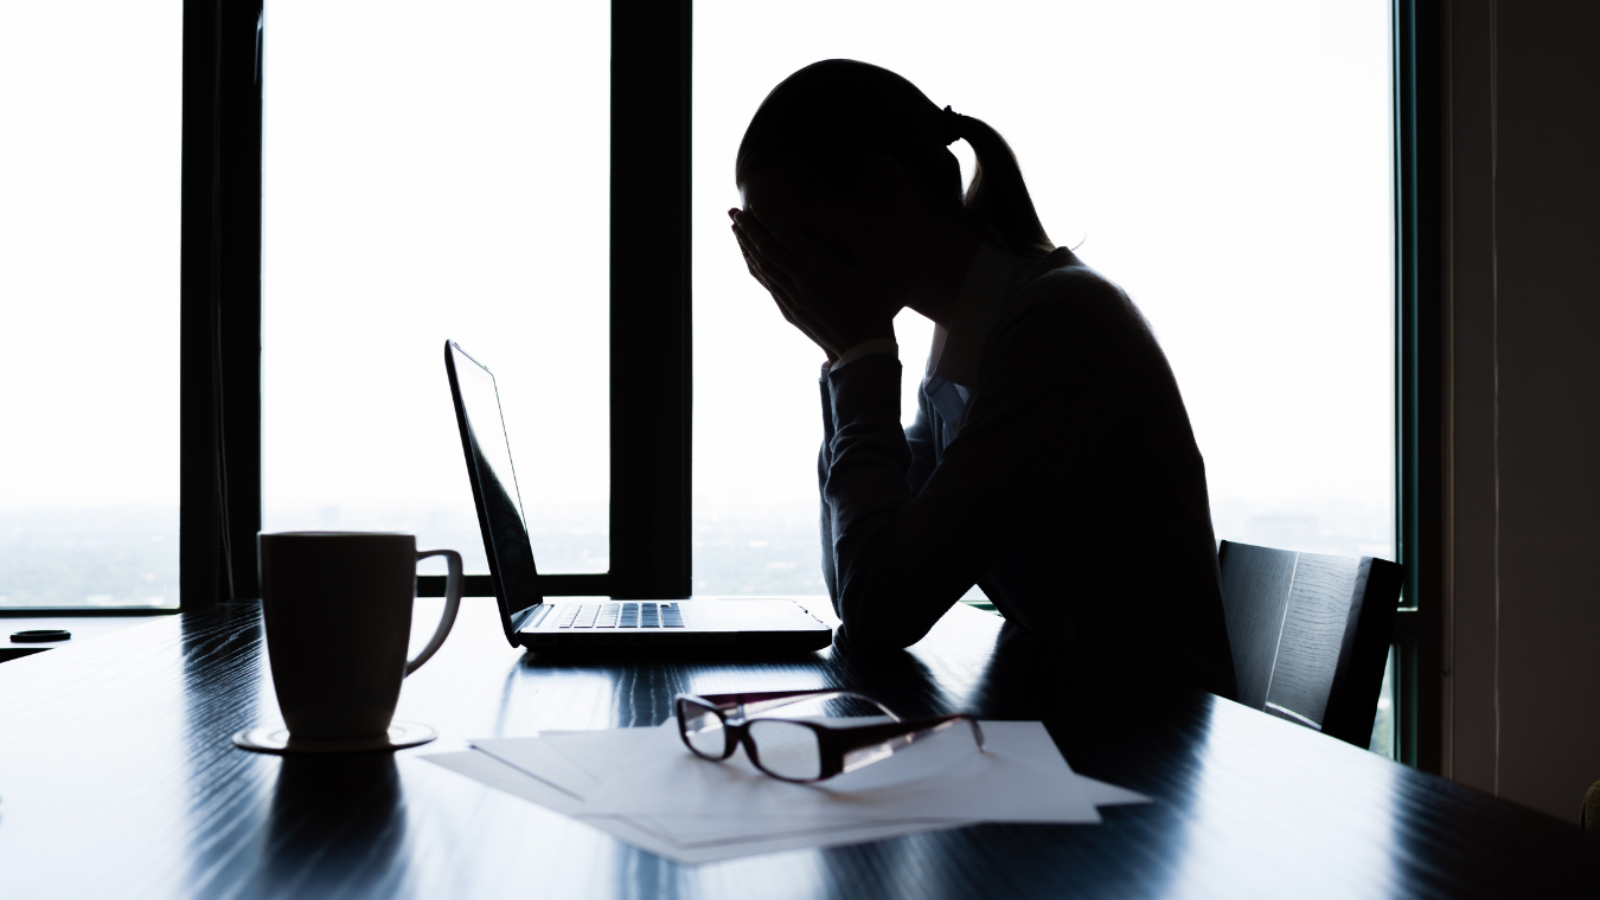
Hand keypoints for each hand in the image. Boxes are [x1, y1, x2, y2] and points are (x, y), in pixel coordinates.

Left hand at [729, 207, 895, 361]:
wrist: (863, 347)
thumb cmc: (874, 305)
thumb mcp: (873, 269)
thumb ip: (859, 239)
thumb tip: (849, 212)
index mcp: (822, 266)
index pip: (787, 236)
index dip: (768, 219)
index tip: (754, 205)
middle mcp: (802, 280)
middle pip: (767, 249)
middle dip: (748, 229)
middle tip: (732, 212)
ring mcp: (793, 297)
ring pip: (763, 267)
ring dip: (746, 247)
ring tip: (734, 230)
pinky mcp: (790, 311)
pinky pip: (767, 285)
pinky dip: (754, 268)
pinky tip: (748, 258)